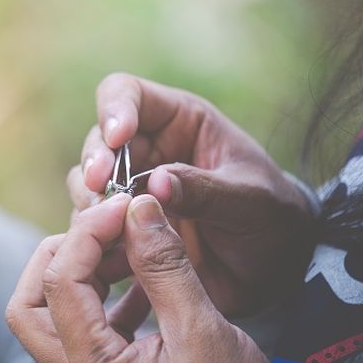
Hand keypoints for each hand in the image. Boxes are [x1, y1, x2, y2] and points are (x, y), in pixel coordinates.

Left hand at [6, 195, 282, 362]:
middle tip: (108, 228)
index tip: (124, 206)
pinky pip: (93, 321)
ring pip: (57, 311)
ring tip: (135, 246)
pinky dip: (111, 291)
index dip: (87, 233)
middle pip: (32, 302)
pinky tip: (148, 276)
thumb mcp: (205, 332)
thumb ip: (165, 268)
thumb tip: (138, 209)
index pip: (60, 282)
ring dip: (88, 269)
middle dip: (62, 254)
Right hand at [67, 74, 314, 314]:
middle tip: (101, 191)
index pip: (128, 94)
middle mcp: (148, 150)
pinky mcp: (126, 226)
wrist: (276, 269)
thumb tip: (156, 184)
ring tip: (110, 226)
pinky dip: (95, 237)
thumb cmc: (272, 218)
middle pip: (98, 142)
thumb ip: (206, 191)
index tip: (117, 140)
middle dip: (95, 165)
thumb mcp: (251, 201)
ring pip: (87, 183)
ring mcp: (133, 189)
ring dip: (91, 203)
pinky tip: (110, 254)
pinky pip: (94, 225)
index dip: (115, 110)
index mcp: (180, 122)